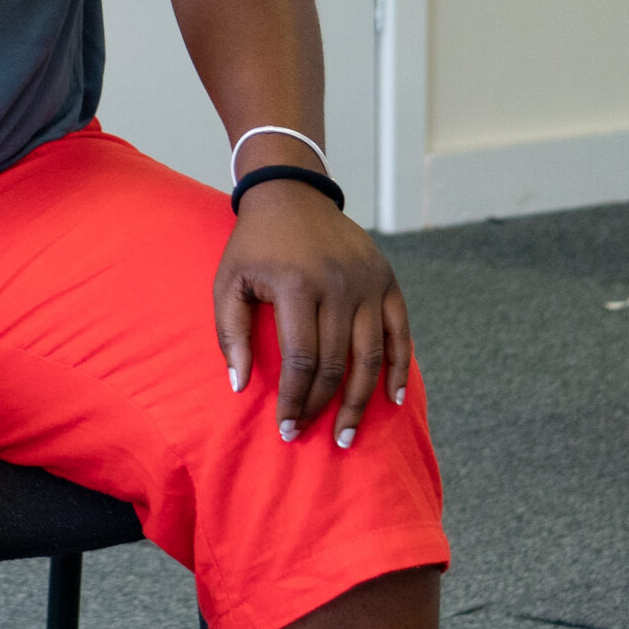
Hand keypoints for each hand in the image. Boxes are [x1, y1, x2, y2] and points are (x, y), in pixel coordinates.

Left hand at [212, 180, 412, 448]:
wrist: (291, 193)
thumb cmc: (254, 244)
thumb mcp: (228, 281)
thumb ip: (230, 333)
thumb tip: (240, 386)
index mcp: (297, 286)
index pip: (301, 360)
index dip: (295, 400)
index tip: (286, 427)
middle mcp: (338, 284)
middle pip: (336, 364)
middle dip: (323, 407)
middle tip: (312, 435)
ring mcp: (368, 281)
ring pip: (370, 355)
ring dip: (360, 400)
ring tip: (348, 434)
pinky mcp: (386, 278)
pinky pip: (399, 332)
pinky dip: (397, 367)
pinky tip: (390, 399)